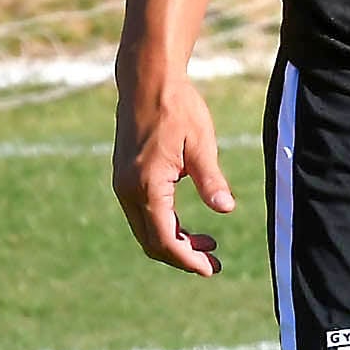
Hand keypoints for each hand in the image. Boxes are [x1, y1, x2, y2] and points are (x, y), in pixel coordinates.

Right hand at [112, 72, 234, 276]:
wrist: (146, 80)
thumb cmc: (177, 107)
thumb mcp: (201, 144)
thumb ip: (211, 180)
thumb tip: (226, 210)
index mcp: (147, 185)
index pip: (165, 239)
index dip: (187, 259)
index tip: (210, 269)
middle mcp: (128, 190)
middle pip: (152, 241)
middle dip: (182, 256)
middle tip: (213, 263)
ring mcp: (123, 184)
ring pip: (145, 229)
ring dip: (174, 241)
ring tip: (207, 243)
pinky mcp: (125, 176)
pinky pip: (142, 213)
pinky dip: (164, 225)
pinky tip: (187, 224)